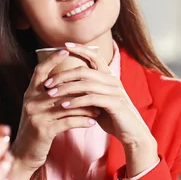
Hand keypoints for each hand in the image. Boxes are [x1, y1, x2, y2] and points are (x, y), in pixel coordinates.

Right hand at [12, 48, 99, 173]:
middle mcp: (31, 101)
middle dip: (79, 86)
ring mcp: (36, 115)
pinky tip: (93, 122)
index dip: (52, 59)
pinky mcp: (44, 130)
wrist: (22, 155)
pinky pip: (68, 121)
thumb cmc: (34, 130)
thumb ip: (47, 96)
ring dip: (86, 106)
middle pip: (59, 87)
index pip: (40, 71)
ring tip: (100, 106)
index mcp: (29, 94)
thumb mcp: (37, 109)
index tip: (65, 49)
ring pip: (67, 105)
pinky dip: (83, 121)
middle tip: (96, 83)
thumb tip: (65, 82)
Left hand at [44, 43, 157, 175]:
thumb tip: (65, 85)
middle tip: (47, 83)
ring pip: (86, 84)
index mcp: (109, 76)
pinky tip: (64, 105)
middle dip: (63, 75)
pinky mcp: (115, 104)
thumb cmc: (113, 117)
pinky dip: (76, 101)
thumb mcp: (98, 101)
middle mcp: (113, 80)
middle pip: (84, 70)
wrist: (132, 134)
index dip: (80, 49)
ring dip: (66, 89)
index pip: (95, 56)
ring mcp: (115, 91)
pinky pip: (92, 99)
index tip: (64, 45)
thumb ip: (86, 91)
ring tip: (51, 94)